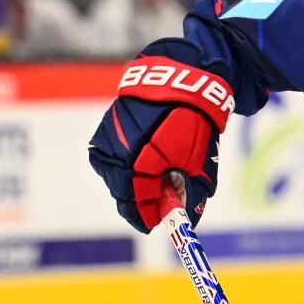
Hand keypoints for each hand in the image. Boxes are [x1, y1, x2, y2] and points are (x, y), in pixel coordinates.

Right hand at [87, 54, 232, 230]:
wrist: (179, 80)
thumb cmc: (192, 123)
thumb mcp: (198, 164)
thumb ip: (191, 196)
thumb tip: (186, 221)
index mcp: (137, 165)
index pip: (136, 205)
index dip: (147, 217)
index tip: (158, 223)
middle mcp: (116, 155)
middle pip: (123, 193)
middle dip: (142, 200)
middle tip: (162, 199)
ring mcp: (107, 142)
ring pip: (115, 177)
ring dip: (134, 181)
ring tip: (158, 171)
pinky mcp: (104, 130)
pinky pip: (112, 159)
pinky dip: (127, 164)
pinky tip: (146, 155)